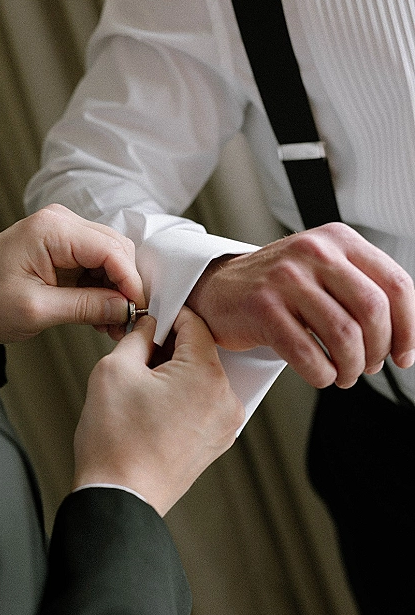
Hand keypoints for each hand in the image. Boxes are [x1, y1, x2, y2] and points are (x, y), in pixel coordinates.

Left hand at [0, 204, 144, 343]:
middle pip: (116, 250)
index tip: (140, 311)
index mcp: (51, 230)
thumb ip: (86, 307)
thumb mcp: (36, 310)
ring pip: (109, 258)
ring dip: (115, 291)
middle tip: (127, 323)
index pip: (112, 250)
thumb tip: (125, 309)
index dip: (131, 282)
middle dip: (126, 287)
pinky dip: (102, 289)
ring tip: (112, 325)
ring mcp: (60, 234)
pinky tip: (101, 316)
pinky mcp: (60, 248)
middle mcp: (60, 223)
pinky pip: (94, 265)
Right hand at [73, 308, 244, 515]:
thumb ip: (138, 336)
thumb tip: (149, 326)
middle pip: (201, 351)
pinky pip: (202, 403)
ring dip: (175, 372)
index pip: (194, 324)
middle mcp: (226, 400)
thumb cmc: (116, 442)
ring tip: (142, 388)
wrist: (119, 496)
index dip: (166, 316)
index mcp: (207, 376)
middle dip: (169, 347)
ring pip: (201, 377)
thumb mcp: (115, 369)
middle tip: (138, 355)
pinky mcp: (216, 442)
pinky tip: (152, 407)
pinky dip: (181, 396)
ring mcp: (225, 424)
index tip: (148, 319)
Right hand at [186, 222, 414, 388]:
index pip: (396, 284)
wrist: (219, 288)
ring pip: (344, 335)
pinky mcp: (263, 307)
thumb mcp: (324, 270)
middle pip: (373, 310)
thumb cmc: (278, 287)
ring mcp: (286, 278)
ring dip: (350, 367)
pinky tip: (320, 374)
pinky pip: (308, 353)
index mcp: (338, 240)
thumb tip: (403, 335)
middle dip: (378, 349)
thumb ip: (362, 289)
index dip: (408, 327)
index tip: (404, 353)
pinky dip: (322, 374)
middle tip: (370, 366)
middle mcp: (314, 252)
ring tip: (343, 374)